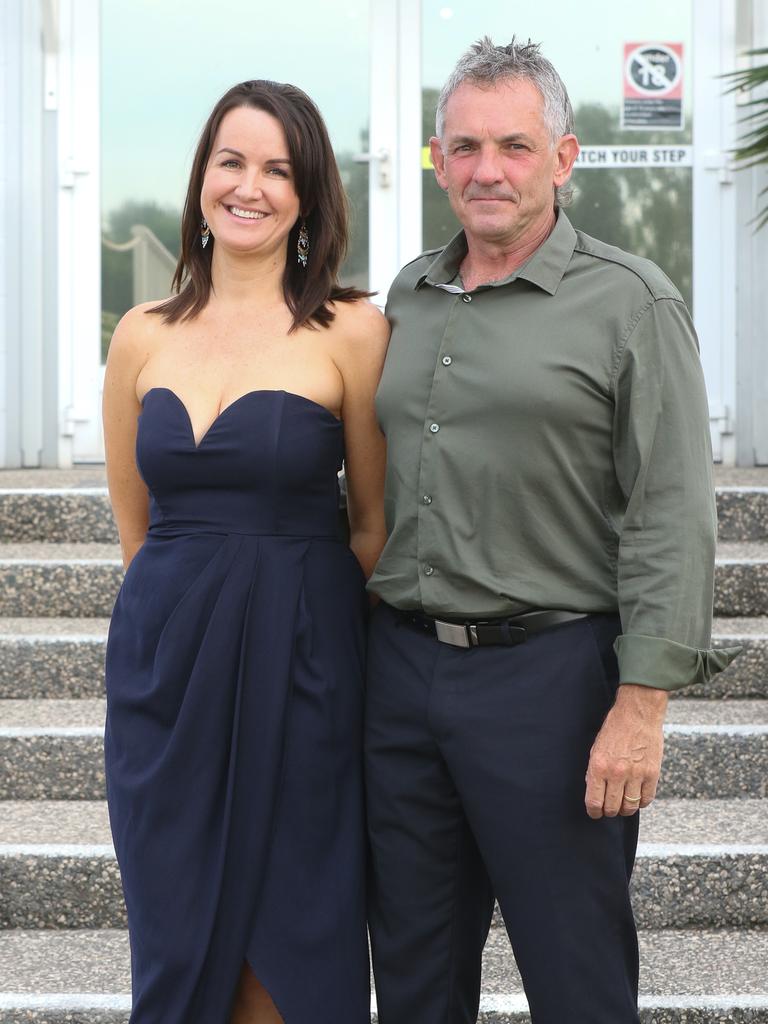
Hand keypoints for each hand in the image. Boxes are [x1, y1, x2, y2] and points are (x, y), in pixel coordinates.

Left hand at [584, 684, 667, 818]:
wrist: (638, 713)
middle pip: (612, 808)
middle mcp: (616, 773)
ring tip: (623, 803)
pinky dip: (641, 802)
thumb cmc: (614, 729)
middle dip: (609, 812)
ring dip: (625, 809)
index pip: (594, 802)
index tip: (595, 813)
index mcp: (598, 766)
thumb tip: (594, 792)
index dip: (594, 812)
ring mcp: (636, 774)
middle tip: (609, 808)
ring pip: (630, 807)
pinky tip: (637, 797)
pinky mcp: (652, 773)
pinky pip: (647, 799)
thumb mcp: (596, 749)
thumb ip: (594, 772)